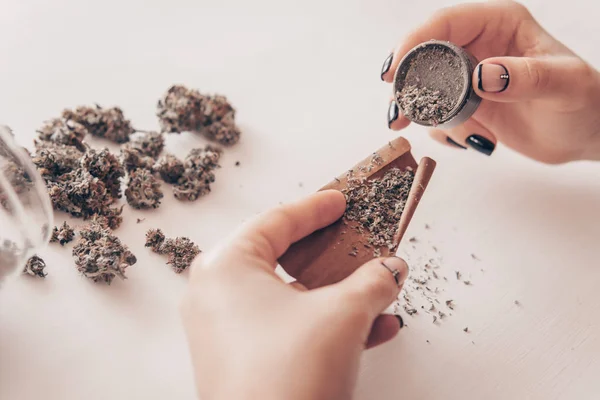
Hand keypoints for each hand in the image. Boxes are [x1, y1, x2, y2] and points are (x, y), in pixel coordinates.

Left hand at [181, 191, 408, 399]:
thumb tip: (391, 268)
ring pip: (289, 298)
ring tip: (377, 289)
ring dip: (337, 295)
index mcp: (225, 267)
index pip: (276, 221)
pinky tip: (371, 330)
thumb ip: (372, 282)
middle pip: (282, 258)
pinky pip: (286, 329)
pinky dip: (324, 325)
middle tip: (355, 240)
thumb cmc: (289, 375)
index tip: (341, 201)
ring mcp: (223, 332)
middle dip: (330, 256)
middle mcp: (215, 295)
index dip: (315, 208)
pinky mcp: (239, 362)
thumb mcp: (343, 315)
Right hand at [382, 0, 599, 162]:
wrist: (584, 135)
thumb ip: (526, 77)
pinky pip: (439, 117)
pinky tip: (481, 141)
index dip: (413, 42)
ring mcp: (470, 77)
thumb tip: (481, 76)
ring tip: (468, 138)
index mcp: (499, 23)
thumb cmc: (585, 102)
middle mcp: (479, 46)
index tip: (394, 72)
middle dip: (410, 87)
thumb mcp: (564, 86)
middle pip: (424, 56)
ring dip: (432, 118)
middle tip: (401, 114)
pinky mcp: (467, 105)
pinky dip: (449, 134)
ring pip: (427, 91)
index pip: (444, 23)